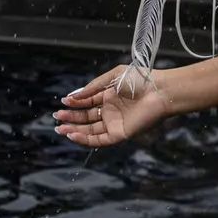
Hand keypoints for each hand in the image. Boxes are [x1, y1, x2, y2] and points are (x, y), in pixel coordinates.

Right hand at [55, 65, 175, 147]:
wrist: (159, 91)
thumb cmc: (140, 80)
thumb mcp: (112, 78)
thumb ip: (92, 88)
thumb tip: (72, 97)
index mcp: (110, 97)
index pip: (88, 103)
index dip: (75, 104)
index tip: (64, 102)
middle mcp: (112, 111)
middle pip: (87, 118)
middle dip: (71, 118)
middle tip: (57, 117)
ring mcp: (116, 123)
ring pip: (91, 131)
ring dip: (75, 130)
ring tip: (60, 128)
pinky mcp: (120, 134)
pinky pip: (99, 140)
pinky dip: (85, 139)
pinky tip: (73, 134)